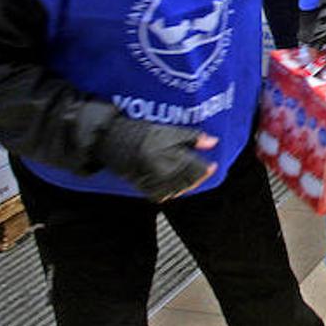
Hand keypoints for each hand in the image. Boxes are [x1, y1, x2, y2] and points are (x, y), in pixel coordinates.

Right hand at [97, 117, 217, 201]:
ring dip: (187, 185)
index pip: (195, 169)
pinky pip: (163, 195)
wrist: (112, 140)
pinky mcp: (143, 187)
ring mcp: (152, 182)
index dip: (206, 169)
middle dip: (198, 177)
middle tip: (203, 170)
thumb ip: (193, 137)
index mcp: (169, 157)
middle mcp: (161, 172)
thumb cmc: (140, 132)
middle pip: (188, 181)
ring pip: (178, 190)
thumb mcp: (169, 131)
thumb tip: (213, 142)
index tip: (212, 165)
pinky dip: (173, 191)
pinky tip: (177, 185)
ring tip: (191, 177)